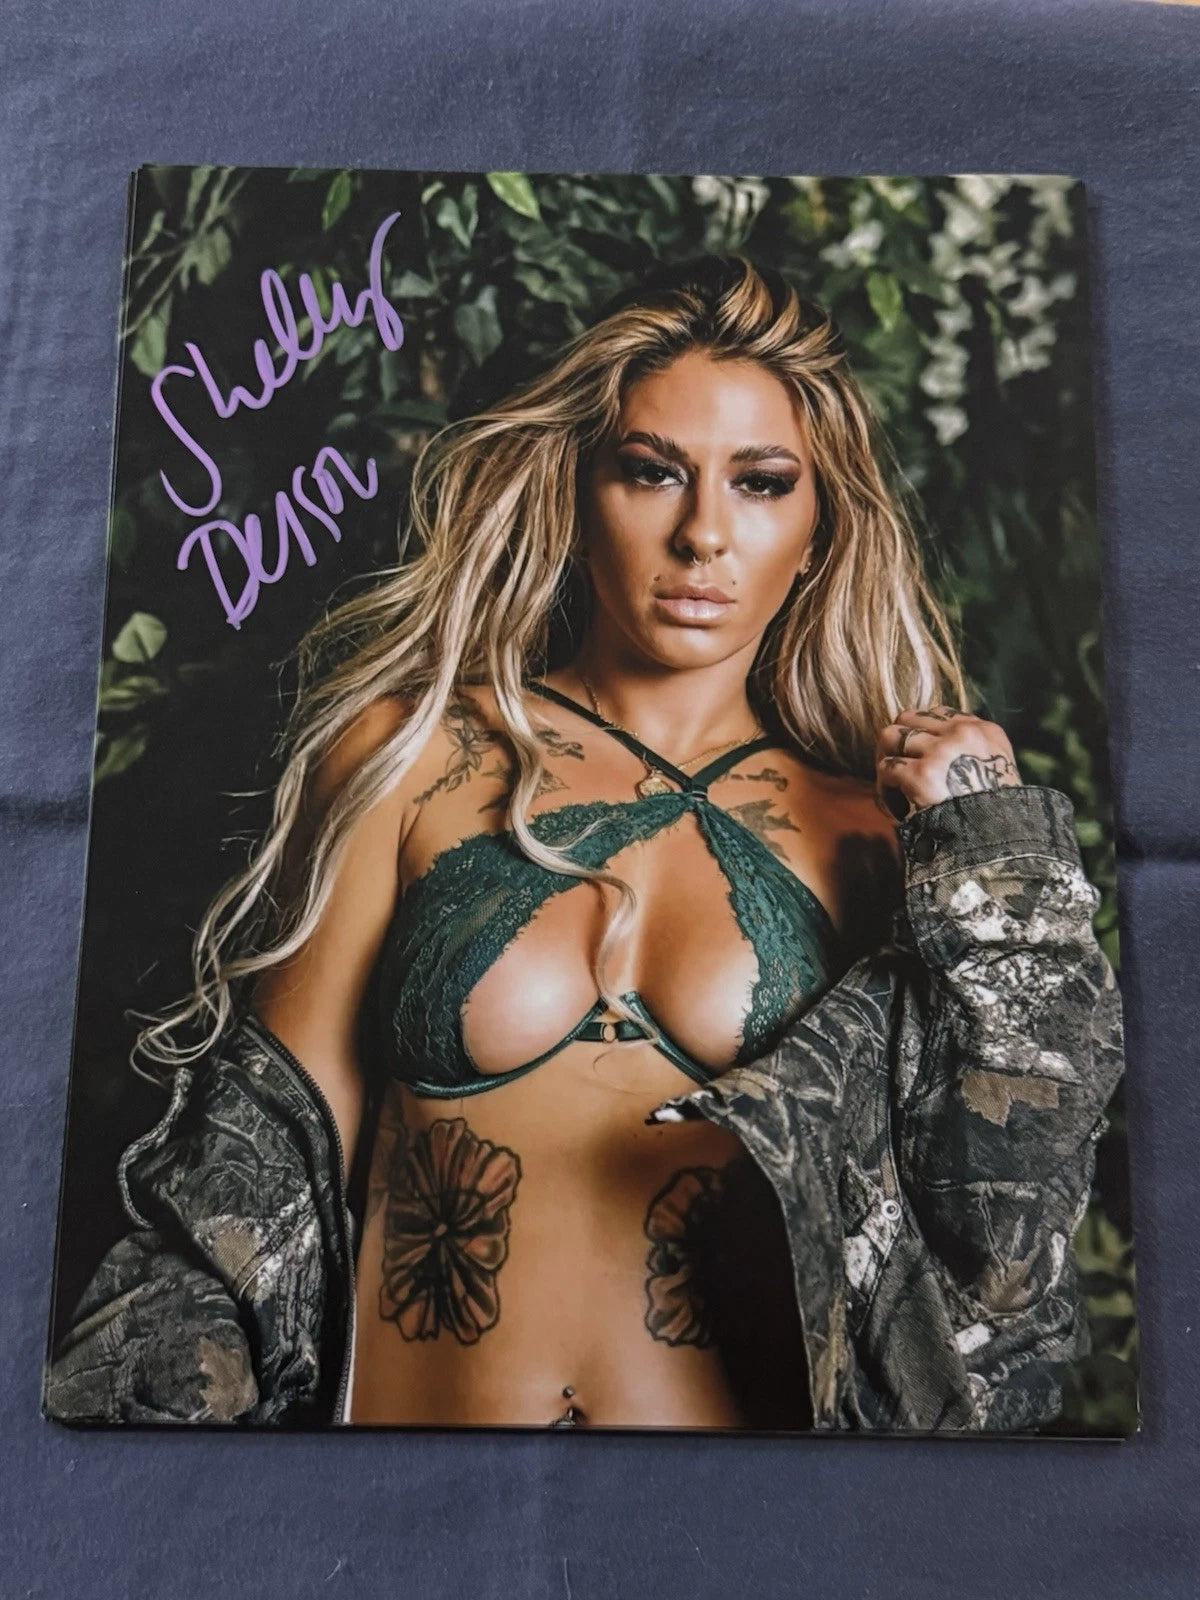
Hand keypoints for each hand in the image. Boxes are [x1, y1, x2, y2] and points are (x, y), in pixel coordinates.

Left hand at [875, 706, 1021, 817]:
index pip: (934, 713)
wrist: (999, 845)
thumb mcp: (994, 772)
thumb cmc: (993, 818)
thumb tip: (926, 747)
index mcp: (983, 731)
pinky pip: (886, 769)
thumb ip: (967, 752)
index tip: (916, 757)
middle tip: (896, 771)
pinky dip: (884, 791)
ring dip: (885, 762)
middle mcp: (962, 734)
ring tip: (894, 789)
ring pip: (889, 737)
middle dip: (896, 743)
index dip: (918, 733)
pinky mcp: (921, 775)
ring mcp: (940, 753)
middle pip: (906, 718)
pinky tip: (898, 810)